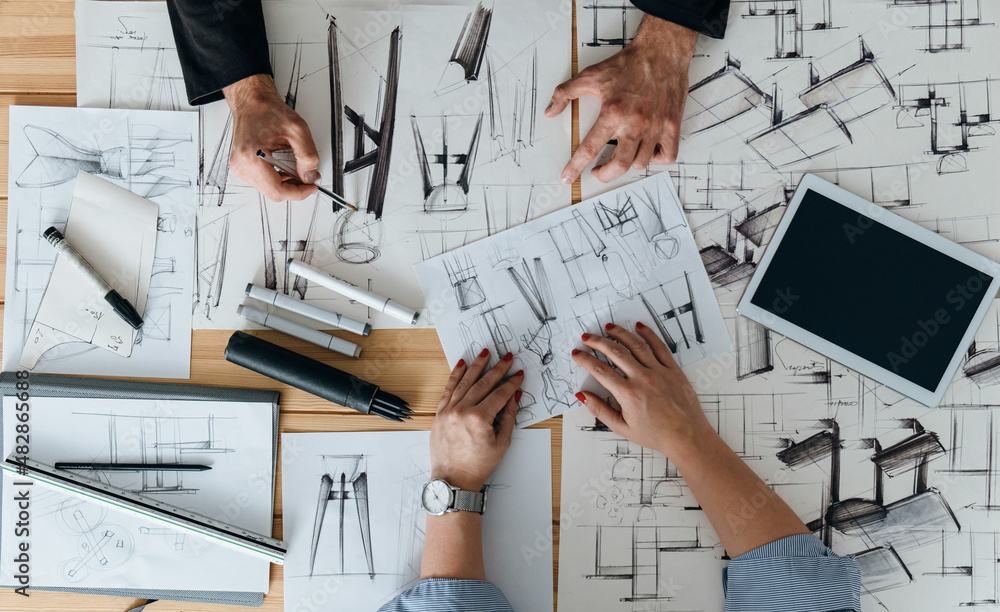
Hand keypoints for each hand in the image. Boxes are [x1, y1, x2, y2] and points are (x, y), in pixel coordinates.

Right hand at [223, 74, 320, 201]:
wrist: (251, 102)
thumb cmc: (267, 111)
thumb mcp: (297, 130)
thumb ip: (307, 155)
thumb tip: (310, 176)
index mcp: (251, 156)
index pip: (277, 190)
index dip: (298, 192)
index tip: (312, 187)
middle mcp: (241, 165)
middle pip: (273, 192)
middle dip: (294, 188)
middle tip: (309, 178)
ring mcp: (239, 167)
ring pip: (269, 189)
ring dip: (287, 184)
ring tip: (298, 171)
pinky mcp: (242, 167)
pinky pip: (263, 182)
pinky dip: (278, 179)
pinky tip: (286, 169)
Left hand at [429, 349, 523, 490]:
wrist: (453, 479)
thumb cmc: (478, 465)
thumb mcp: (502, 442)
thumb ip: (509, 416)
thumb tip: (514, 396)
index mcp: (479, 419)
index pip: (499, 394)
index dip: (511, 383)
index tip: (519, 374)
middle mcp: (462, 411)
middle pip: (483, 383)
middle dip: (497, 369)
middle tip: (507, 357)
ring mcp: (449, 411)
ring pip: (465, 382)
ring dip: (477, 366)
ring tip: (486, 353)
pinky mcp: (439, 413)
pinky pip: (448, 389)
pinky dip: (455, 375)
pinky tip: (462, 364)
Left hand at [545, 16, 697, 183]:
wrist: (661, 51)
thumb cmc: (629, 64)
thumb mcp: (590, 75)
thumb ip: (566, 93)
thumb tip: (550, 111)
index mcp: (613, 114)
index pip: (589, 149)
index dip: (576, 167)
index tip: (567, 178)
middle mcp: (634, 124)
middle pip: (618, 166)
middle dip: (604, 175)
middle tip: (598, 171)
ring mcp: (655, 127)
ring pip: (641, 163)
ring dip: (628, 165)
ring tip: (622, 157)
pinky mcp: (672, 126)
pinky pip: (668, 156)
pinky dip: (657, 160)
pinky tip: (649, 152)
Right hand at [572, 322, 712, 458]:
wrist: (686, 436)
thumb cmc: (656, 434)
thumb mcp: (622, 427)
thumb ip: (600, 410)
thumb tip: (583, 396)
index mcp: (628, 394)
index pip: (600, 370)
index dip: (585, 360)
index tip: (577, 354)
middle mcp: (643, 379)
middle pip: (615, 353)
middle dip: (598, 342)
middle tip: (587, 337)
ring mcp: (659, 372)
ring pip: (636, 345)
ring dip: (620, 333)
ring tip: (608, 327)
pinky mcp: (673, 369)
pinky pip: (659, 346)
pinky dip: (648, 334)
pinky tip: (639, 327)